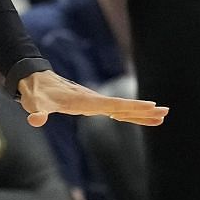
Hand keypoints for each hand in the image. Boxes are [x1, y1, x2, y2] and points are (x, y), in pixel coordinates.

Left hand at [17, 69, 166, 127]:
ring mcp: (93, 102)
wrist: (35, 80)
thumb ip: (37, 111)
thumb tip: (36, 119)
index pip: (113, 105)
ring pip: (121, 109)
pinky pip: (113, 110)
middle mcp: (92, 100)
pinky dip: (127, 114)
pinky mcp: (90, 104)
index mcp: (85, 101)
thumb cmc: (35, 94)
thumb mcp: (34, 103)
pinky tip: (137, 118)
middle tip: (165, 113)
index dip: (132, 107)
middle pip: (123, 106)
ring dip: (140, 113)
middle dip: (144, 111)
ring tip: (160, 117)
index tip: (151, 107)